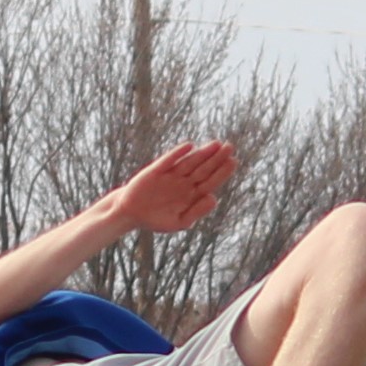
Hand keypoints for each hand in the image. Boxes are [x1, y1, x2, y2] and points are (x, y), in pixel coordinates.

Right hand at [111, 140, 234, 236]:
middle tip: (230, 147)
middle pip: (203, 169)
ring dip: (202, 153)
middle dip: (217, 158)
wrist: (131, 214)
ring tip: (217, 144)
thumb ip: (196, 211)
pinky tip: (190, 146)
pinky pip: (169, 160)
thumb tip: (214, 198)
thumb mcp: (179, 222)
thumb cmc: (156, 219)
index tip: (233, 161)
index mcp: (191, 195)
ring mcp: (170, 175)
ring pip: (190, 162)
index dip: (222, 171)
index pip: (210, 181)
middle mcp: (183, 182)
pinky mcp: (156, 170)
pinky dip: (178, 153)